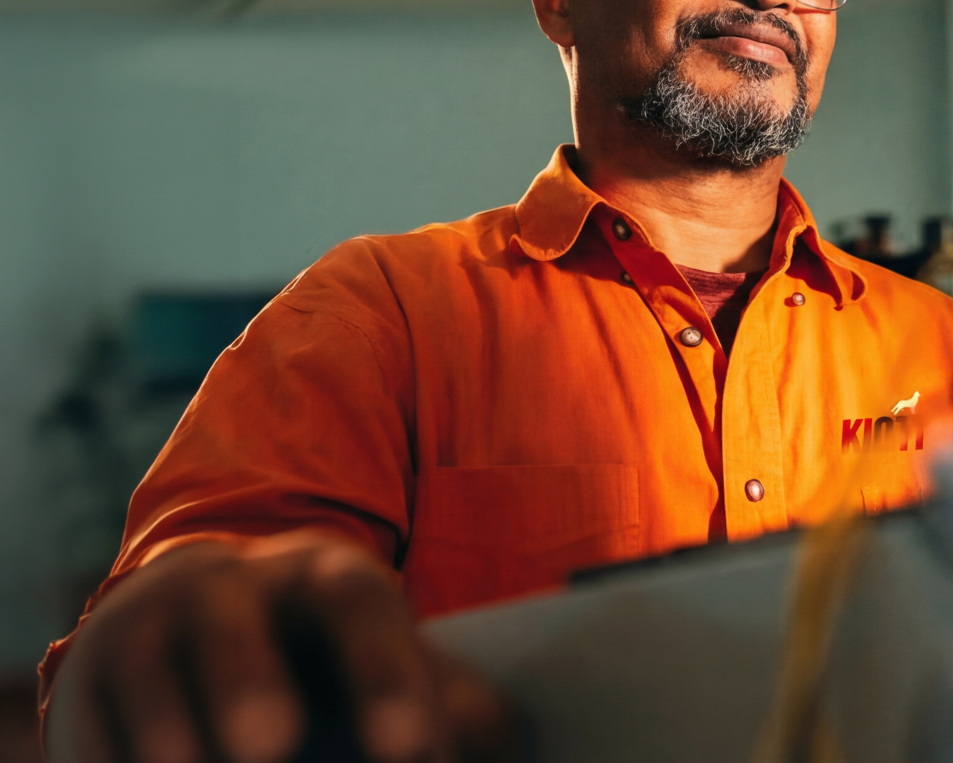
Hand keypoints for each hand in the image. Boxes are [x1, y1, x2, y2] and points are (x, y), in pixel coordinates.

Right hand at [45, 531, 515, 762]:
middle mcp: (224, 584)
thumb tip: (506, 736)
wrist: (195, 628)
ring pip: (146, 674)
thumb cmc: (324, 659)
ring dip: (174, 737)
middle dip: (248, 682)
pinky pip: (91, 733)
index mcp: (324, 574)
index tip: (413, 753)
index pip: (360, 607)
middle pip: (232, 624)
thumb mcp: (386, 661)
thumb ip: (445, 698)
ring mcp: (143, 630)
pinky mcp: (80, 687)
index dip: (387, 676)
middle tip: (271, 747)